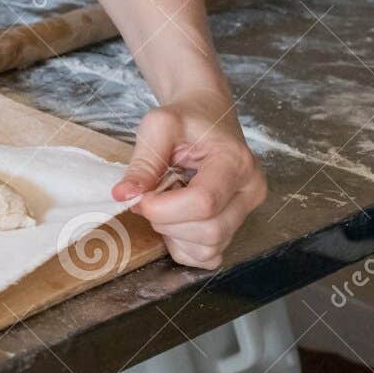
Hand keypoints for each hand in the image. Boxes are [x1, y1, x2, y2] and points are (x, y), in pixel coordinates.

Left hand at [112, 91, 266, 269]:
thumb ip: (142, 162)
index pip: (204, 202)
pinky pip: (207, 256)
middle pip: (208, 231)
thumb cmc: (186, 119)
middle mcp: (249, 190)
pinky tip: (175, 219)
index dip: (163, 208)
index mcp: (235, 162)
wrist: (206, 116)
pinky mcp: (235, 227)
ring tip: (165, 203)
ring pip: (208, 248)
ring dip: (173, 234)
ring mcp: (246, 212)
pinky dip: (183, 245)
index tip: (139, 196)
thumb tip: (124, 195)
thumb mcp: (158, 126)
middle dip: (166, 221)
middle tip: (149, 198)